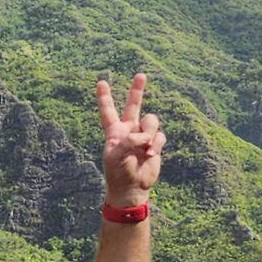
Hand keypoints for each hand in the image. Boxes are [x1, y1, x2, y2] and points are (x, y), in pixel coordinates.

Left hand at [96, 74, 164, 201]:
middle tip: (140, 74)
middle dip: (137, 90)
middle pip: (133, 106)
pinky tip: (150, 154)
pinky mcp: (154, 143)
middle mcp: (128, 130)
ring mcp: (142, 136)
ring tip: (145, 149)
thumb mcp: (117, 156)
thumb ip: (129, 141)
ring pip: (151, 120)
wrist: (132, 187)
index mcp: (113, 132)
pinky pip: (160, 135)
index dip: (105, 97)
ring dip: (150, 132)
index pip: (108, 111)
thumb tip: (145, 136)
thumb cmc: (118, 172)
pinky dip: (156, 143)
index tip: (101, 82)